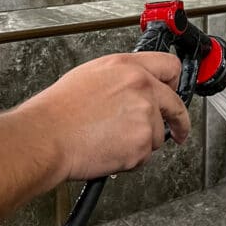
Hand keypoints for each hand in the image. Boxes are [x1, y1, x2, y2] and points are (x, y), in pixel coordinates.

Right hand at [14, 53, 190, 180]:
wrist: (46, 137)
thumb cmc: (58, 112)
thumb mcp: (90, 76)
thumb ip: (121, 78)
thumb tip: (134, 87)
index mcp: (128, 67)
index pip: (170, 67)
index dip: (176, 82)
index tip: (178, 92)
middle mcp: (142, 87)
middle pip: (176, 104)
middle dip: (179, 121)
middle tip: (178, 131)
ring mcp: (145, 114)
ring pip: (158, 135)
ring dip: (141, 142)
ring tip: (112, 140)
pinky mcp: (142, 142)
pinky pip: (145, 154)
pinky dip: (131, 158)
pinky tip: (109, 150)